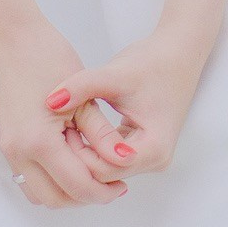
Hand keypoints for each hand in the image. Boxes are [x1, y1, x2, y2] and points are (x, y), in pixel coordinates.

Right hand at [0, 17, 129, 207]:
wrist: (12, 37)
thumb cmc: (49, 58)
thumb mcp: (84, 98)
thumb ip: (102, 134)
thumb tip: (124, 159)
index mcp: (39, 141)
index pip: (77, 186)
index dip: (103, 192)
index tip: (123, 185)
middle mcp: (19, 152)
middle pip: (55, 199)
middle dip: (85, 197)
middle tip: (110, 185)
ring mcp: (9, 149)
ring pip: (39, 194)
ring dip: (66, 192)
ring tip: (93, 173)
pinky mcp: (8, 142)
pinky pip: (29, 178)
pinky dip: (51, 180)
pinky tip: (73, 162)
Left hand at [44, 20, 217, 176]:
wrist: (177, 52)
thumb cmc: (152, 62)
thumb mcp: (114, 75)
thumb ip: (81, 87)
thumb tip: (49, 101)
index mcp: (153, 149)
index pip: (104, 171)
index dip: (78, 154)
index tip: (61, 130)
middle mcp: (155, 160)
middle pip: (105, 174)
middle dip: (80, 156)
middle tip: (58, 130)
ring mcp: (150, 157)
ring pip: (107, 168)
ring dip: (86, 152)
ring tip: (67, 127)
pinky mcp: (143, 148)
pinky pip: (112, 158)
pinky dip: (94, 146)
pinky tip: (80, 127)